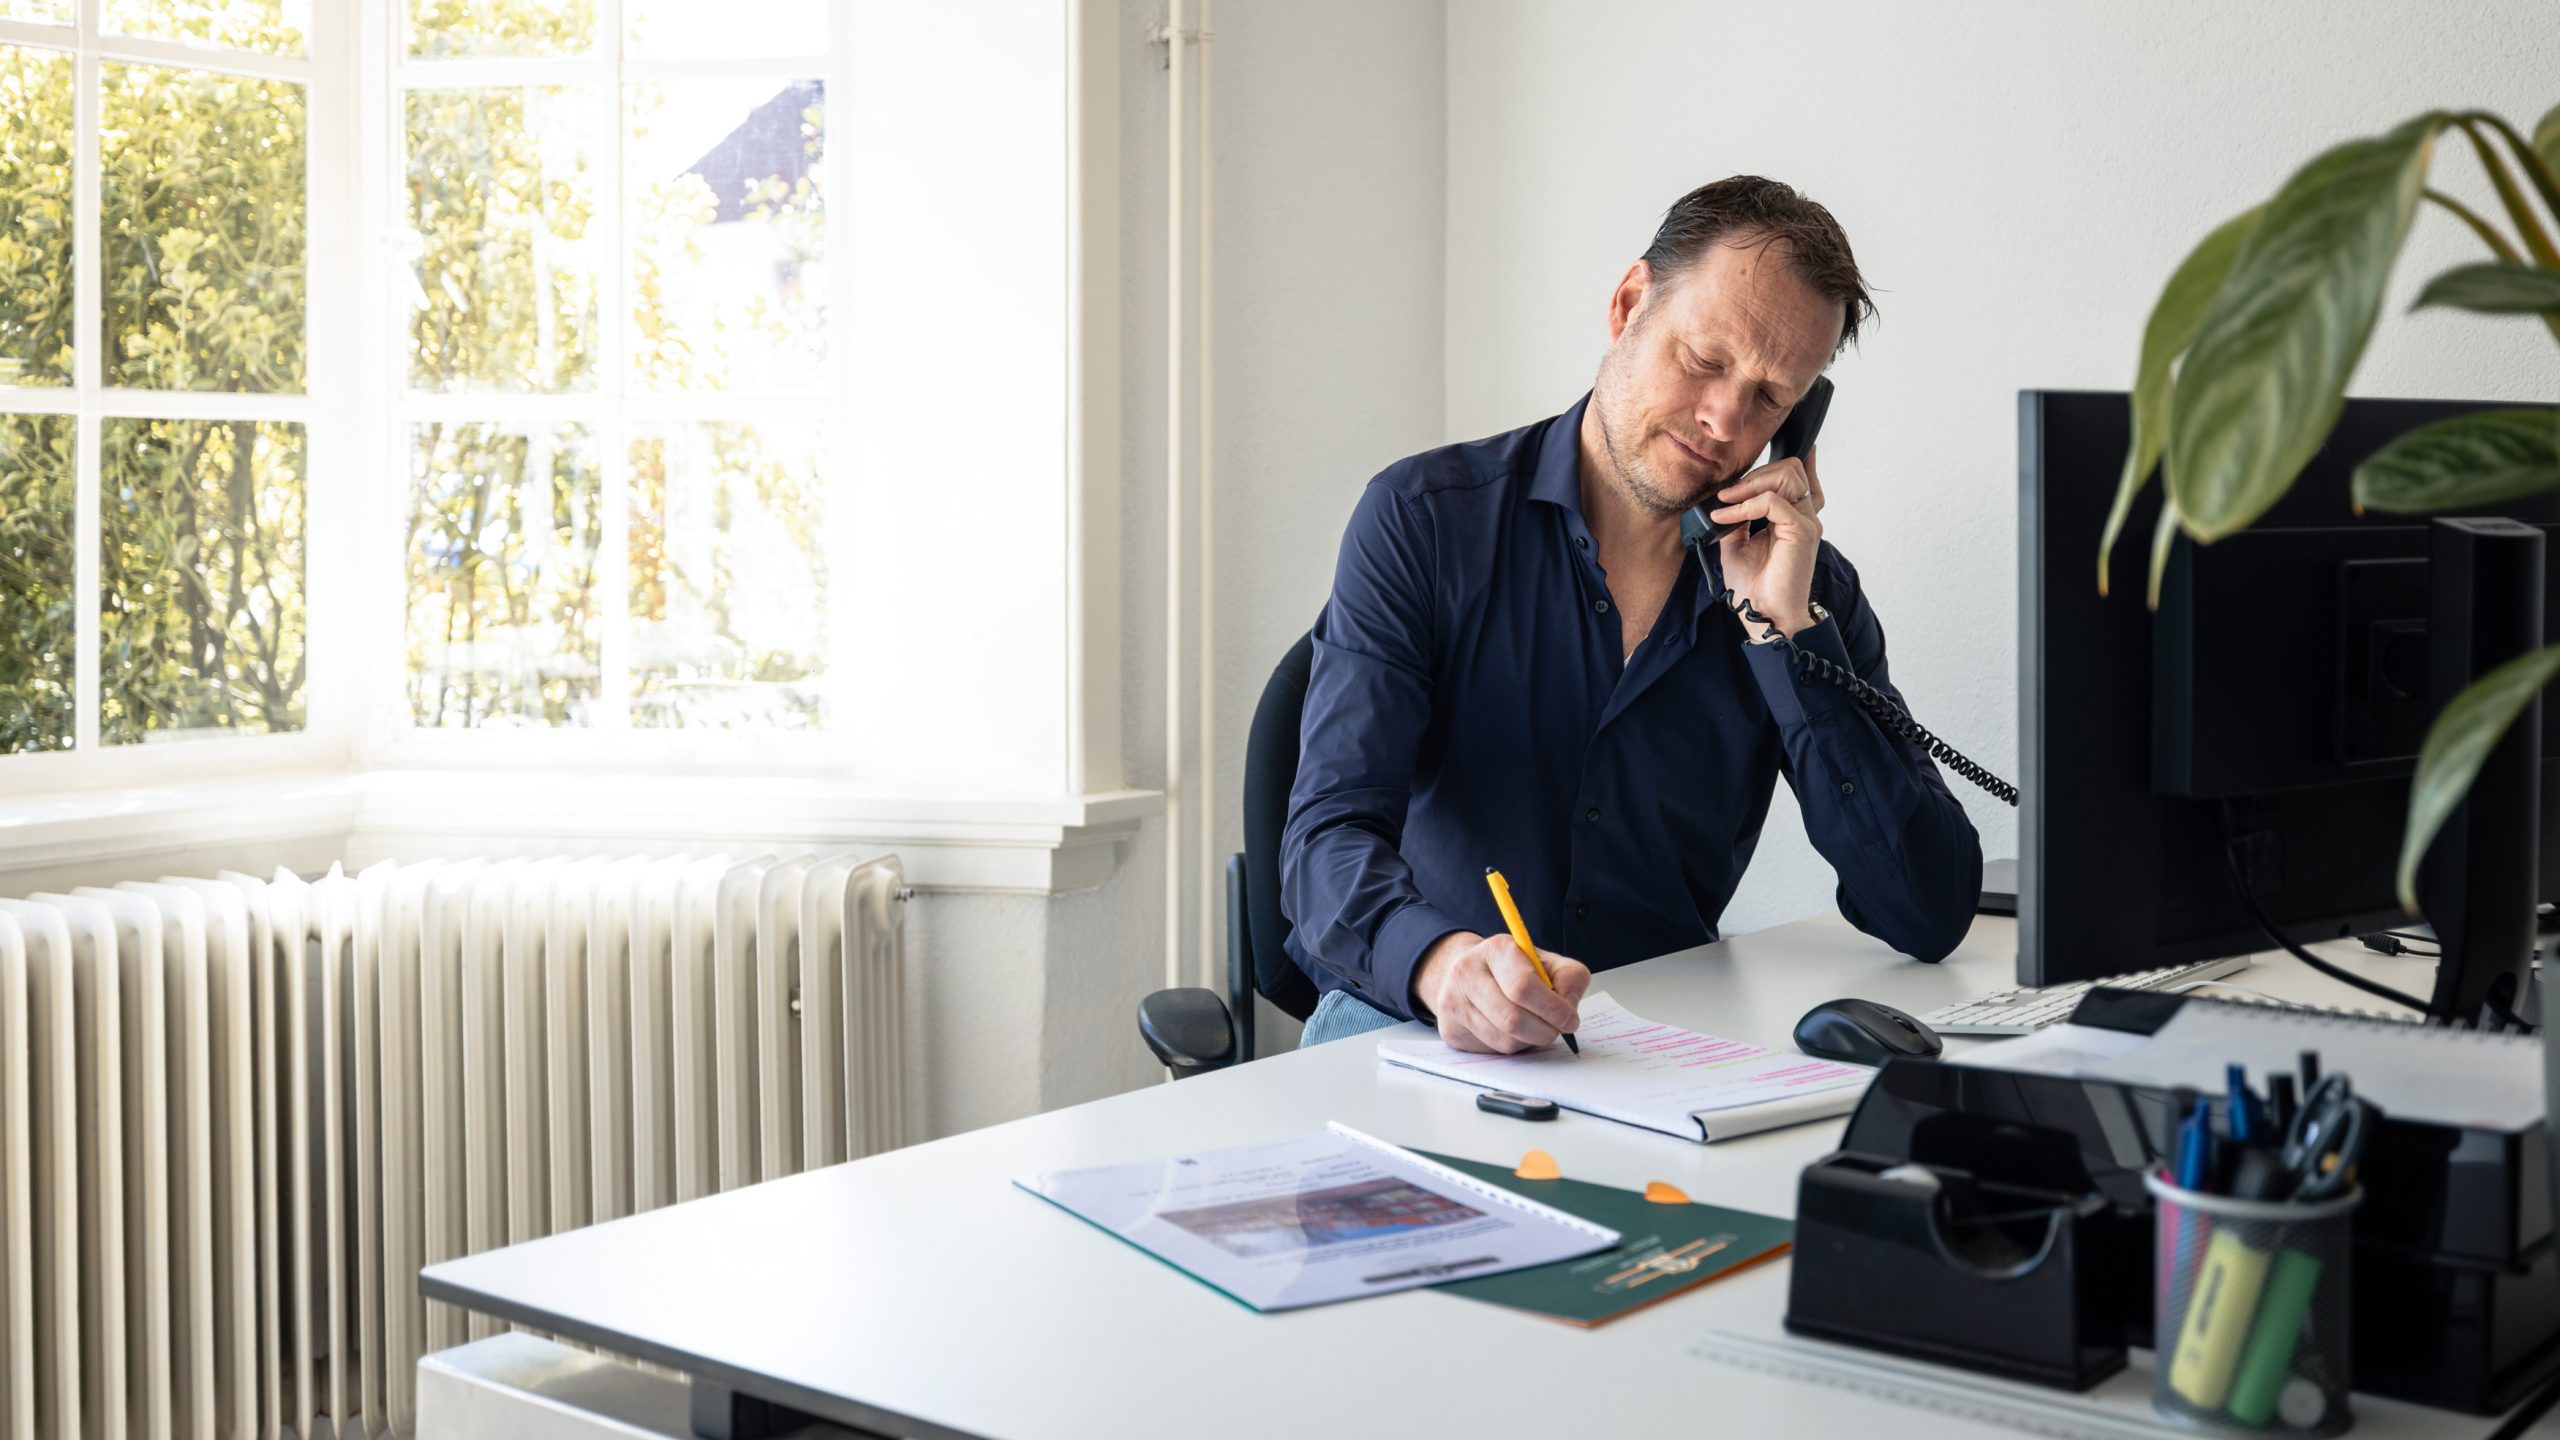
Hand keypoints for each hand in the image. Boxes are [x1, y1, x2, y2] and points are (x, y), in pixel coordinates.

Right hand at [1411, 931, 1590, 1053]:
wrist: (1467, 973)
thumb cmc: (1512, 969)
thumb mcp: (1546, 962)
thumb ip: (1569, 978)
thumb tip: (1568, 1008)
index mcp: (1496, 950)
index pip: (1524, 987)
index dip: (1553, 1009)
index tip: (1569, 1020)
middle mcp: (1468, 973)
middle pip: (1512, 1019)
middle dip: (1544, 1032)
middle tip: (1556, 1031)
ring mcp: (1454, 1003)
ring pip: (1504, 1041)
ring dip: (1529, 1041)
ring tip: (1534, 1027)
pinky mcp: (1450, 1030)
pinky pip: (1492, 1050)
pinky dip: (1511, 1046)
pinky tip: (1511, 1031)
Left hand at [1706, 441, 1823, 637]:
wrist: (1763, 613)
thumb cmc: (1755, 585)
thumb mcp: (1736, 544)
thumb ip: (1737, 518)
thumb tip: (1724, 500)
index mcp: (1793, 517)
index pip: (1799, 476)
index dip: (1785, 461)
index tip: (1764, 452)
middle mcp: (1805, 515)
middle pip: (1791, 468)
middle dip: (1755, 473)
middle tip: (1727, 493)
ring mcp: (1806, 522)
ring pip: (1786, 476)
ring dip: (1750, 485)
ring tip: (1725, 501)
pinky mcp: (1801, 531)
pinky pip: (1774, 501)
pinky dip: (1745, 505)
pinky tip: (1726, 516)